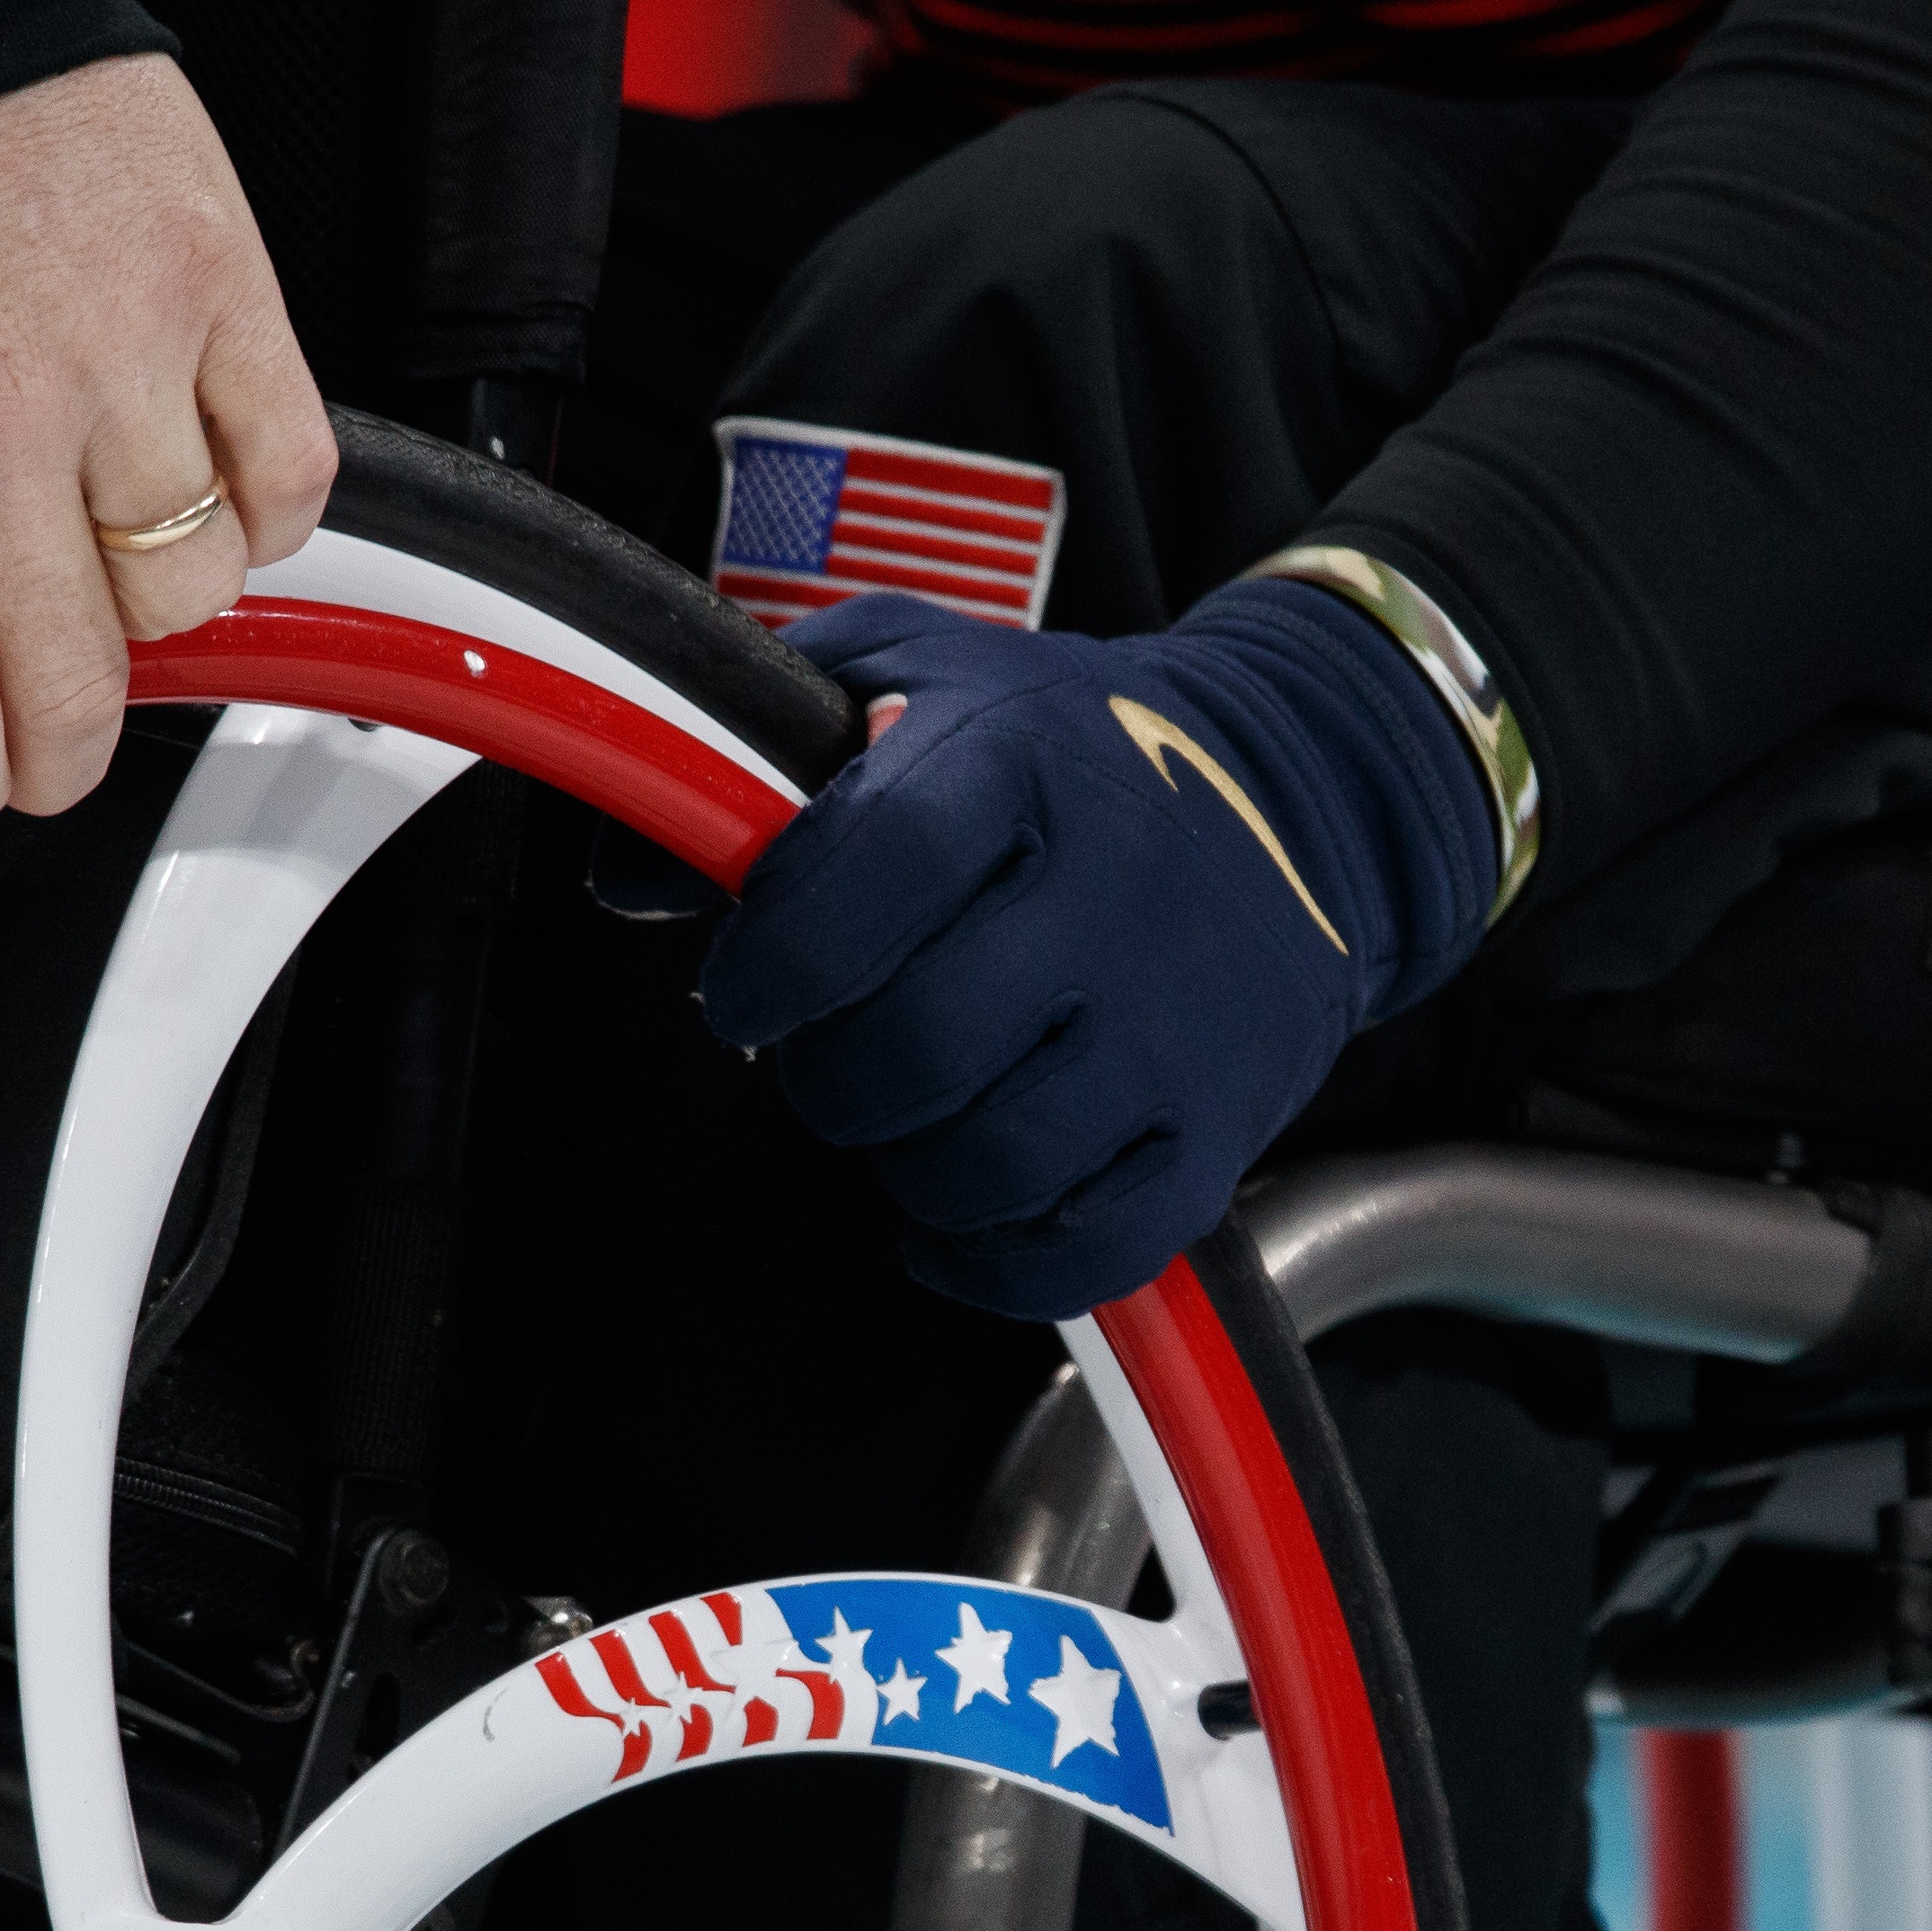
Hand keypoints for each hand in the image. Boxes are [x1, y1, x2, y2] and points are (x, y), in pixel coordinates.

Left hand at [0, 55, 335, 834]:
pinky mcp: (215, 292)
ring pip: (192, 594)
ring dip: (150, 613)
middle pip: (82, 694)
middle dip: (55, 749)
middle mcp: (4, 433)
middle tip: (37, 733)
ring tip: (101, 580)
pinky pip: (287, 475)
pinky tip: (203, 499)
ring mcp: (126, 365)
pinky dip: (263, 514)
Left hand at [706, 583, 1497, 1318]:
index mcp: (1018, 760)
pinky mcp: (1222, 1125)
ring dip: (909, 1165)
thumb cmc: (1068, 744)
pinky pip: (1088, 1252)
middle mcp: (1113, 892)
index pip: (868, 869)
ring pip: (989, 1165)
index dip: (774, 956)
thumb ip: (754, 745)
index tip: (743, 990)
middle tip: (835, 1047)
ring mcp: (1178, 1020)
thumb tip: (631, 877)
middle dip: (831, 1076)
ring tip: (916, 1108)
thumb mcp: (909, 672)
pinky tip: (962, 1212)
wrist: (1300, 789)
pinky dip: (995, 1258)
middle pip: (915, 1049)